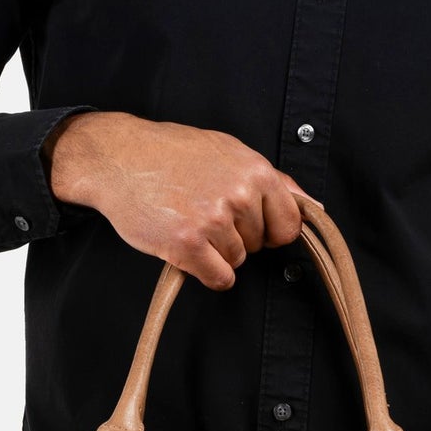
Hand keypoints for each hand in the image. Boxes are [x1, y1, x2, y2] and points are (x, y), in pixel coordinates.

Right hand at [45, 111, 313, 289]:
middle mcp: (239, 195)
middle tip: (202, 210)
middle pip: (259, 245)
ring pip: (237, 262)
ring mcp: (213, 221)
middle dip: (236, 237)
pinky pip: (219, 278)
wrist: (119, 157)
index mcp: (255, 171)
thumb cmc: (172, 154)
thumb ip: (273, 181)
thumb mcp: (228, 152)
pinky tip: (186, 247)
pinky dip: (205, 272)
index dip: (268, 230)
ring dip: (215, 252)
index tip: (247, 223)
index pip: (288, 226)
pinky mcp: (187, 245)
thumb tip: (312, 206)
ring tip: (188, 220)